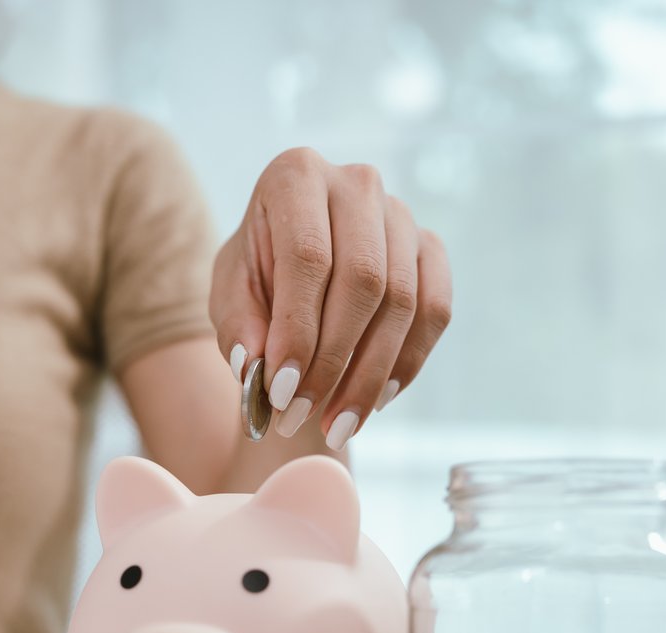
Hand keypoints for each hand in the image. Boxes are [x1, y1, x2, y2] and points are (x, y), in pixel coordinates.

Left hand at [209, 147, 451, 449]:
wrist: (294, 269)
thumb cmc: (257, 278)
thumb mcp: (230, 295)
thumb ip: (239, 325)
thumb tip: (256, 365)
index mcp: (296, 175)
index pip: (308, 257)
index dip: (298, 329)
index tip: (281, 391)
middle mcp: (356, 182)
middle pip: (363, 279)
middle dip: (333, 361)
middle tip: (303, 416)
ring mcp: (401, 214)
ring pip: (403, 302)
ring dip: (369, 375)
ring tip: (335, 425)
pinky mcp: (430, 248)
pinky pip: (435, 310)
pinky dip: (408, 362)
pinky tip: (377, 400)